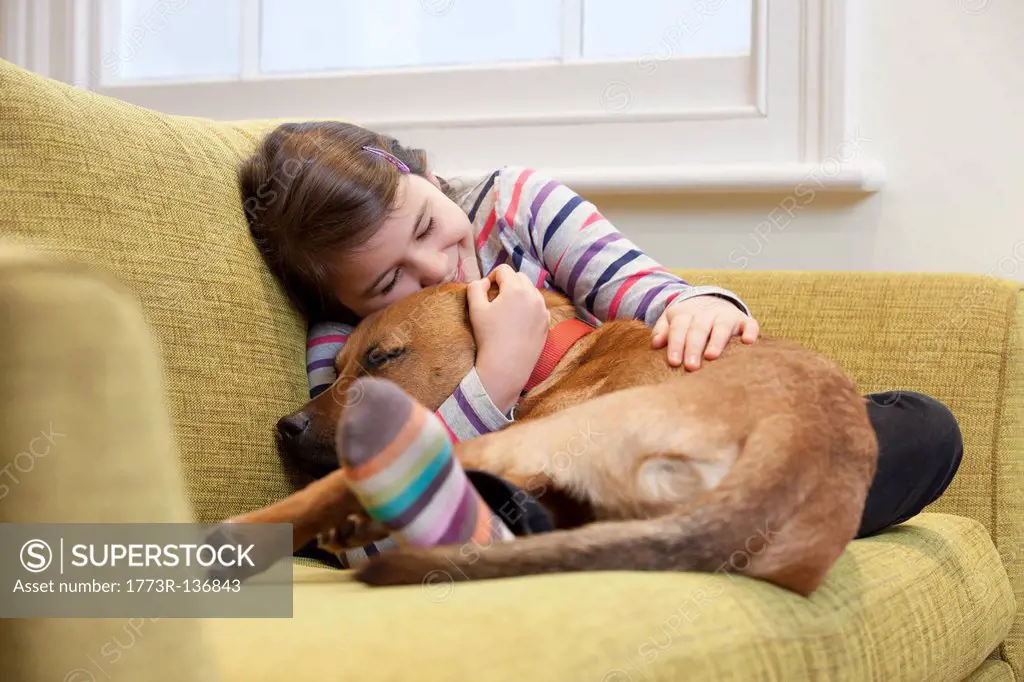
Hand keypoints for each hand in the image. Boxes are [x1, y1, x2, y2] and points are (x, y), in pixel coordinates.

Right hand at [468, 264, 549, 413]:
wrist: (506, 366)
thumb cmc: (488, 337)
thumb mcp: (475, 309)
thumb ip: (476, 287)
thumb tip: (485, 282)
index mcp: (516, 289)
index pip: (504, 270)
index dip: (492, 276)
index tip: (486, 290)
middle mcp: (533, 296)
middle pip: (520, 277)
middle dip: (507, 283)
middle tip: (496, 299)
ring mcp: (543, 310)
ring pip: (531, 291)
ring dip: (519, 294)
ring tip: (507, 310)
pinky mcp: (546, 323)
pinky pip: (538, 306)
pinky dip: (529, 307)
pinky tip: (518, 321)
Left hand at [652, 295, 758, 369]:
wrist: (711, 300)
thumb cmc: (688, 320)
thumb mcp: (672, 320)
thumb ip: (663, 330)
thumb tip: (655, 343)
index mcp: (686, 314)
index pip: (679, 328)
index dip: (676, 345)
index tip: (674, 362)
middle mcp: (706, 313)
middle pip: (698, 329)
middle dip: (694, 347)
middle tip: (691, 366)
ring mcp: (726, 316)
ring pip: (722, 326)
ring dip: (717, 341)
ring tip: (711, 356)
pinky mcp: (743, 320)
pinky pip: (749, 324)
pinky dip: (750, 331)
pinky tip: (748, 342)